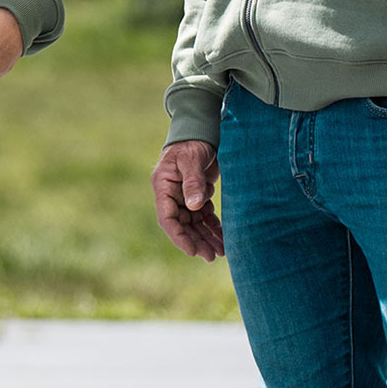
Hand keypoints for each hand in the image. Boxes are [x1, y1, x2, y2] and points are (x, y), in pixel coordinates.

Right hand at [151, 140, 224, 260]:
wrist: (200, 131)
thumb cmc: (192, 143)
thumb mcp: (192, 160)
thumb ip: (193, 182)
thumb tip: (194, 206)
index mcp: (163, 186)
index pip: (168, 218)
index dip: (179, 237)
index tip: (193, 251)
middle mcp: (171, 195)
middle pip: (182, 225)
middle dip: (196, 241)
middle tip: (211, 256)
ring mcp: (184, 196)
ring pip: (194, 224)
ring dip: (206, 237)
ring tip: (221, 252)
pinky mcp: (196, 195)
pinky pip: (203, 216)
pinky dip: (213, 227)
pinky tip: (223, 238)